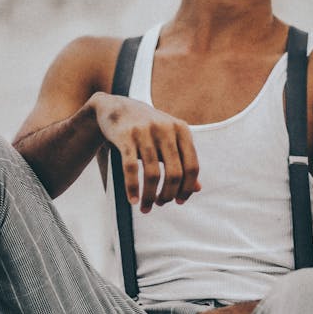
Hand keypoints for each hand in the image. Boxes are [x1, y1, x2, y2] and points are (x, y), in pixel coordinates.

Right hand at [91, 92, 199, 212]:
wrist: (114, 106)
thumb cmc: (147, 128)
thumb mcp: (169, 139)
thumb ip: (183, 161)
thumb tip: (198, 189)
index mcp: (182, 129)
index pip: (192, 166)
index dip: (188, 188)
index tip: (179, 202)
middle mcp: (166, 129)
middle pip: (175, 173)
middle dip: (168, 195)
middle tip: (160, 204)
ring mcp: (145, 131)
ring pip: (153, 174)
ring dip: (150, 196)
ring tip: (146, 207)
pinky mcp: (125, 136)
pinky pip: (131, 168)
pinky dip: (132, 188)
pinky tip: (132, 200)